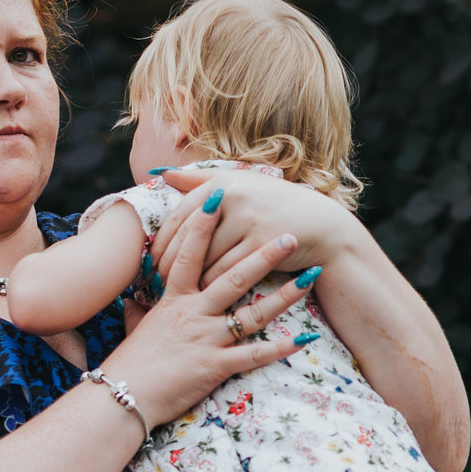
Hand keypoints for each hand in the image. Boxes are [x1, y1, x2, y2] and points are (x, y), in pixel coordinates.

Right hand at [100, 196, 320, 429]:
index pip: (190, 253)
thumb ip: (137, 311)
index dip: (204, 224)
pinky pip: (255, 356)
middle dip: (264, 254)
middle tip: (290, 235)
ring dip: (284, 295)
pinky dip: (281, 348)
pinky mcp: (215, 367)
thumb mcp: (133, 329)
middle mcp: (194, 313)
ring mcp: (207, 339)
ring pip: (252, 312)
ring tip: (310, 277)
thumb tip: (130, 299)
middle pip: (234, 277)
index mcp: (174, 300)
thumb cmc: (128, 365)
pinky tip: (306, 339)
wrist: (120, 398)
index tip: (219, 195)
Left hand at [148, 167, 354, 290]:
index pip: (178, 216)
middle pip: (187, 239)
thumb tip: (160, 173)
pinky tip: (202, 298)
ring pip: (205, 257)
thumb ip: (199, 180)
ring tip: (173, 294)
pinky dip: (211, 287)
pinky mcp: (262, 245)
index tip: (148, 261)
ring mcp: (249, 220)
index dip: (161, 241)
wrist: (322, 226)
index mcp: (221, 182)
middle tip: (153, 283)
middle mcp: (233, 197)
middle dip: (168, 264)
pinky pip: (226, 272)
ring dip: (188, 279)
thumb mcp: (240, 184)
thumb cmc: (274, 207)